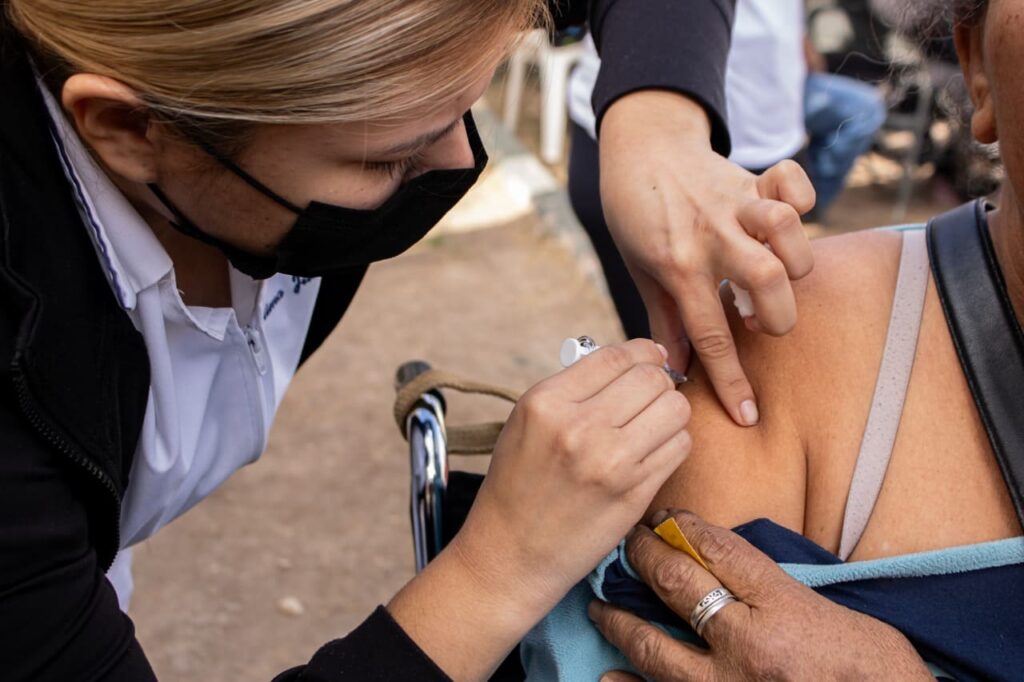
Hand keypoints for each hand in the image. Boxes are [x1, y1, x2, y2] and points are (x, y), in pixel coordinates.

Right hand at [389, 340, 691, 680]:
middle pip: (652, 378)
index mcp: (547, 403)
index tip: (648, 359)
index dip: (641, 353)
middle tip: (650, 395)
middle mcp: (580, 427)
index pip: (616, 356)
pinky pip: (680, 446)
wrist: (511, 554)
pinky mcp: (636, 492)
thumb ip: (575, 389)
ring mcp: (611, 462)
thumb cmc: (518, 484)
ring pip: (675, 408)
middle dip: (658, 380)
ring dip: (669, 412)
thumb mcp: (527, 422)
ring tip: (651, 424)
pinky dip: (673, 443)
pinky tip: (652, 452)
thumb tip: (632, 360)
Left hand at [589, 511, 932, 681]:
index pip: (718, 549)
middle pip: (677, 585)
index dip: (683, 526)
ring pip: (655, 647)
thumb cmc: (876, 670)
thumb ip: (775, 587)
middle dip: (644, 557)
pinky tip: (608, 675)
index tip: (665, 517)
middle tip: (624, 544)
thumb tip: (725, 565)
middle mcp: (748, 646)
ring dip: (621, 622)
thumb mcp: (829, 612)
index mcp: (782, 607)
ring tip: (600, 607)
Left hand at [599, 92, 815, 426]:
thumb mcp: (639, 270)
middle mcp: (711, 235)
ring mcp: (734, 205)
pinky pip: (792, 181)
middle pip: (767, 280)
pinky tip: (789, 214)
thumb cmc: (636, 214)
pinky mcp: (753, 179)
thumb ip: (664, 317)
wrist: (640, 147)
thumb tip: (675, 367)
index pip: (710, 336)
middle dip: (779, 315)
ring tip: (776, 274)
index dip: (732, 381)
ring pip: (786, 230)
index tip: (748, 415)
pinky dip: (802, 196)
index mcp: (679, 266)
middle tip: (762, 319)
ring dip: (794, 260)